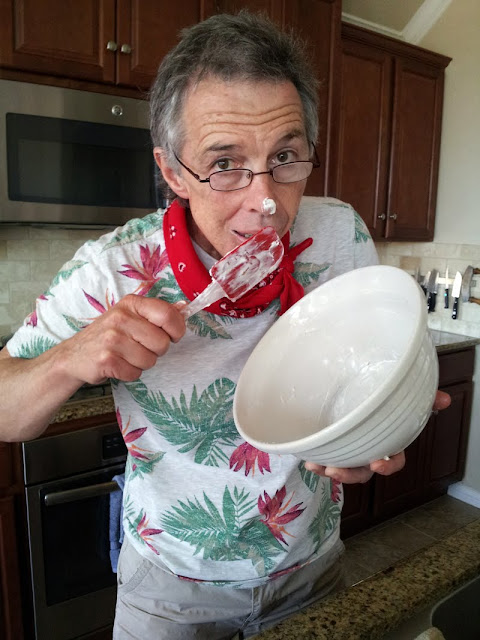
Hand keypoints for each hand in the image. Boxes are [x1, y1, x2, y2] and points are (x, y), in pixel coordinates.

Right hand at [58, 294, 185, 384]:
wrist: (74, 355)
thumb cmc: (109, 335)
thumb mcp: (131, 316)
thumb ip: (156, 313)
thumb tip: (184, 308)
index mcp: (131, 303)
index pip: (168, 314)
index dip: (177, 329)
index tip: (172, 336)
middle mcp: (121, 318)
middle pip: (162, 342)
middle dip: (156, 351)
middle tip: (140, 347)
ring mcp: (112, 339)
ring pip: (150, 360)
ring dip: (142, 363)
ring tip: (126, 355)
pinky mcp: (106, 360)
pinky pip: (135, 374)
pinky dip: (129, 373)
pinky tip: (117, 364)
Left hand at [305, 390, 451, 483]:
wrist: (357, 386)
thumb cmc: (383, 397)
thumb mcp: (403, 397)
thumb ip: (423, 399)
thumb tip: (443, 399)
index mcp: (388, 443)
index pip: (393, 461)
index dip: (387, 466)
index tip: (376, 465)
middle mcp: (369, 449)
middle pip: (363, 471)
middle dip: (350, 474)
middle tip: (335, 471)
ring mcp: (349, 447)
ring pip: (342, 466)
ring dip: (330, 470)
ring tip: (317, 466)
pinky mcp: (332, 442)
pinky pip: (325, 456)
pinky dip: (316, 459)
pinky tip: (308, 458)